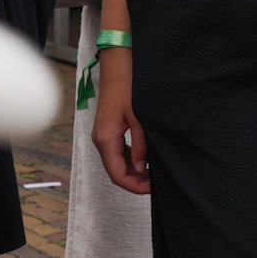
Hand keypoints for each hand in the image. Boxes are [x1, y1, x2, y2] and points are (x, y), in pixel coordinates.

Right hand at [90, 49, 149, 195]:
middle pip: (115, 171)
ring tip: (153, 174)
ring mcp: (103, 135)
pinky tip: (145, 159)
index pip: (117, 174)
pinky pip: (117, 152)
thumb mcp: (139, 117)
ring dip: (132, 171)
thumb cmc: (129, 88)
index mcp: (106, 139)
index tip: (152, 190)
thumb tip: (141, 167)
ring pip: (116, 163)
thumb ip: (140, 143)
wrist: (118, 67)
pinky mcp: (108, 130)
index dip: (134, 186)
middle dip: (134, 181)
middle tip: (155, 184)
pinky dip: (130, 160)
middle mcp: (101, 140)